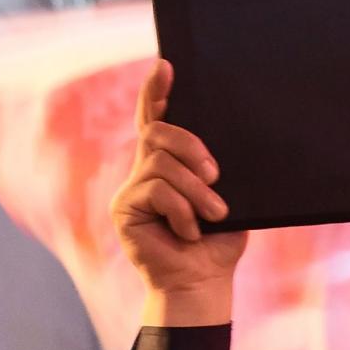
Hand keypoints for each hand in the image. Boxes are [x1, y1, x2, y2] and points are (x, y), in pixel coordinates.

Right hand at [115, 64, 246, 318]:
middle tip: (216, 175)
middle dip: (191, 146)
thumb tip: (218, 151)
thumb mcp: (226, 198)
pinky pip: (156, 190)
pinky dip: (181, 210)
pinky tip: (189, 231)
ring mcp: (132, 190)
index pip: (157, 120)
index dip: (157, 92)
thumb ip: (213, 172)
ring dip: (195, 189)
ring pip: (161, 164)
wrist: (203, 283)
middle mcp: (145, 172)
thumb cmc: (218, 242)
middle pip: (158, 132)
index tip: (166, 65)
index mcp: (170, 165)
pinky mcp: (123, 209)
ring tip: (214, 214)